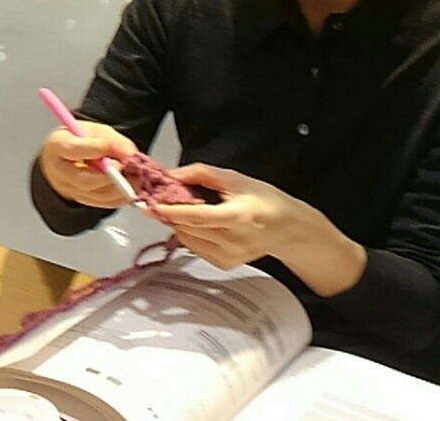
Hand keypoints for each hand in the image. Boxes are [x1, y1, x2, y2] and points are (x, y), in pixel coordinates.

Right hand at [38, 121, 137, 208]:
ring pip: (95, 194)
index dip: (96, 150)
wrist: (66, 155)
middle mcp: (59, 171)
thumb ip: (112, 140)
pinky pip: (102, 202)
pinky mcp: (81, 200)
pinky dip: (119, 198)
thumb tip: (130, 154)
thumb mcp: (95, 130)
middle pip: (83, 180)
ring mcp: (69, 189)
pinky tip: (131, 190)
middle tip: (129, 170)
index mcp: (57, 145)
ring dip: (120, 189)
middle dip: (111, 177)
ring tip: (137, 179)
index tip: (116, 149)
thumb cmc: (79, 139)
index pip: (73, 149)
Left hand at [152, 165, 365, 294]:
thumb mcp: (235, 179)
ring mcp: (228, 256)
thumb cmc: (265, 200)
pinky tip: (197, 224)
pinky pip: (195, 248)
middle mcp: (232, 241)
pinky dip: (189, 235)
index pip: (196, 216)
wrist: (288, 229)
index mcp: (236, 217)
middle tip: (159, 198)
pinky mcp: (225, 264)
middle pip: (188, 228)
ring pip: (187, 240)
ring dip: (178, 224)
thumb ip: (201, 174)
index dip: (171, 210)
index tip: (150, 204)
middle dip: (169, 213)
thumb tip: (172, 174)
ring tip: (180, 208)